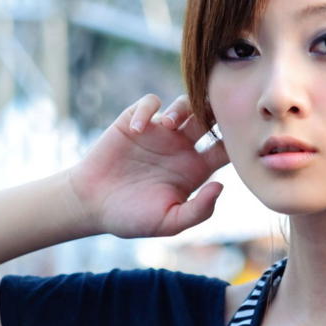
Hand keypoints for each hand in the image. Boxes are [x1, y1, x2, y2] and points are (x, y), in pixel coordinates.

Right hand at [66, 93, 230, 238]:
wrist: (91, 205)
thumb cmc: (131, 218)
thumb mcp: (168, 222)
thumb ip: (198, 210)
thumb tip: (220, 186)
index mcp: (196, 169)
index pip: (226, 148)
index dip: (234, 140)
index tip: (231, 141)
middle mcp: (182, 147)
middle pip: (210, 118)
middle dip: (214, 113)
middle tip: (210, 116)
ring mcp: (159, 133)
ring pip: (184, 104)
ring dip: (182, 108)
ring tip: (169, 125)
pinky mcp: (135, 122)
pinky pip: (150, 103)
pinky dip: (148, 110)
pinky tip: (137, 130)